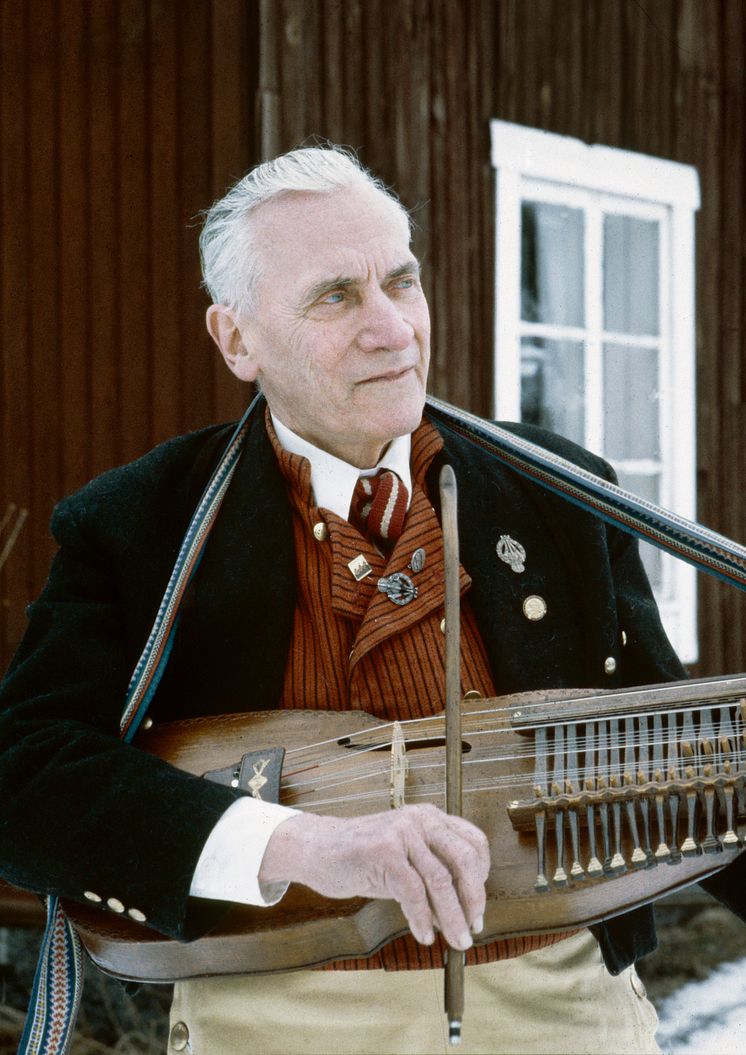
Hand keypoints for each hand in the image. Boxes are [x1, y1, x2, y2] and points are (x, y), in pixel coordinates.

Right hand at [258, 804, 489, 949]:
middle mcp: (419, 819)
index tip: (478, 906)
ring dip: (453, 917)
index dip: (482, 877)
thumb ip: (432, 877)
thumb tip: (462, 914)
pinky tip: (424, 935)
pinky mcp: (383, 851)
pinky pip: (413, 893)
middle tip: (474, 927)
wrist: (318, 848)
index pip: (473, 842)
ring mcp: (401, 832)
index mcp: (429, 817)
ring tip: (457, 940)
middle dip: (474, 899)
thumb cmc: (361, 857)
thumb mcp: (404, 860)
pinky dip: (422, 919)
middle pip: (464, 860)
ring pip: (440, 880)